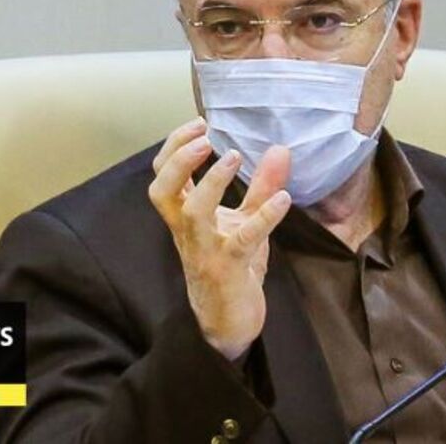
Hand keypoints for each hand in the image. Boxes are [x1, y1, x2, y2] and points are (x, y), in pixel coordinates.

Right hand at [148, 117, 291, 359]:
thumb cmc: (233, 265)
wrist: (230, 321)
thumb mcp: (246, 220)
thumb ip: (261, 186)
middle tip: (205, 137)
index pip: (163, 175)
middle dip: (178, 160)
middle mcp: (187, 231)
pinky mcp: (229, 268)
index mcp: (184, 216)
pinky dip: (264, 217)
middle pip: (162, 190)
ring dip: (211, 182)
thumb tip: (280, 149)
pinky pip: (243, 240)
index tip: (199, 123)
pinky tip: (284, 199)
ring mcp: (205, 250)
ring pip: (192, 213)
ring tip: (233, 156)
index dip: (174, 146)